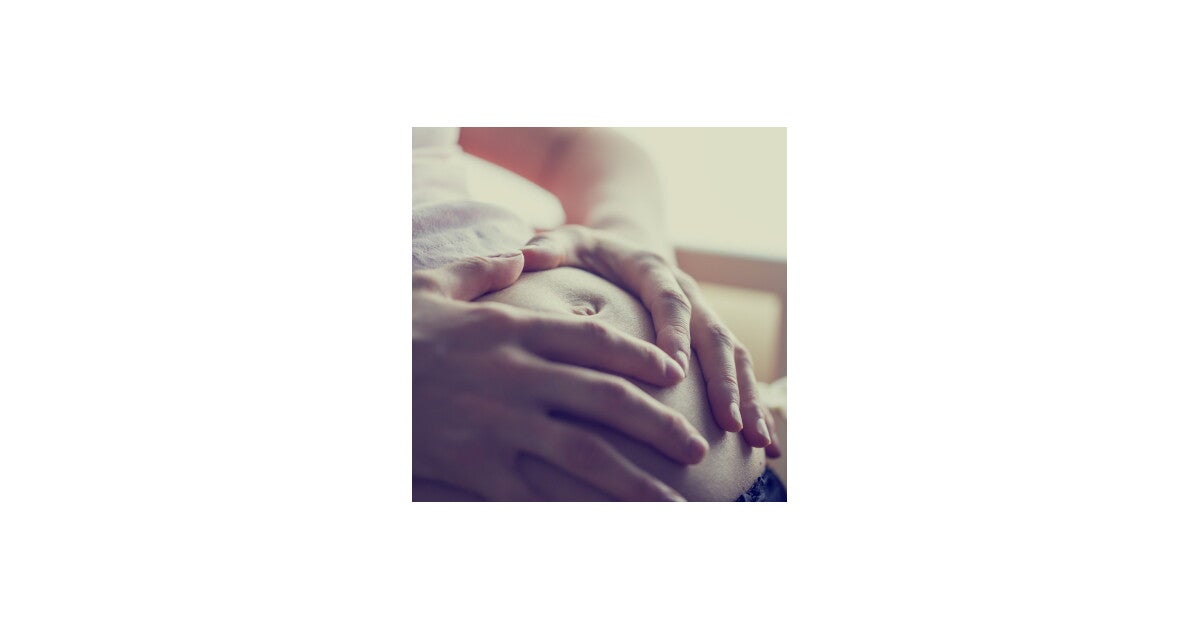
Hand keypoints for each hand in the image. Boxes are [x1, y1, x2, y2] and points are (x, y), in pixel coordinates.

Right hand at [412, 252, 707, 500]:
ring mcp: (497, 426)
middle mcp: (514, 378)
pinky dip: (577, 513)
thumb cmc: (388, 333)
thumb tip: (520, 255)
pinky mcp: (476, 469)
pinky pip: (537, 496)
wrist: (344, 382)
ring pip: (584, 455)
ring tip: (671, 502)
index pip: (595, 342)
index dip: (641, 358)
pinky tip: (606, 526)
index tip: (670, 373)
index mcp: (509, 331)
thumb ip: (482, 271)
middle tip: (692, 444)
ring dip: (635, 479)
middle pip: (606, 400)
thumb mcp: (430, 287)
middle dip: (657, 424)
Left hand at [521, 226, 781, 456]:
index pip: (669, 300)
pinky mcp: (710, 341)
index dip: (675, 334)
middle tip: (728, 423)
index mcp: (653, 270)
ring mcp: (704, 318)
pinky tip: (765, 448)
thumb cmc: (588, 254)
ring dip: (748, 399)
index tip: (674, 371)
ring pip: (736, 358)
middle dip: (724, 381)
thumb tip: (526, 254)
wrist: (623, 248)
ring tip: (756, 441)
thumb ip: (551, 247)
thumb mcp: (569, 242)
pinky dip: (754, 408)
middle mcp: (688, 293)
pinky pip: (739, 373)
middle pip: (715, 335)